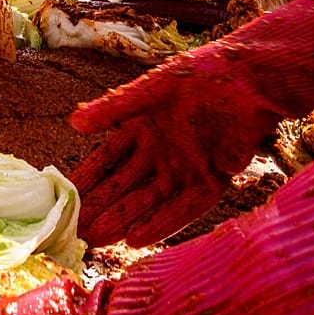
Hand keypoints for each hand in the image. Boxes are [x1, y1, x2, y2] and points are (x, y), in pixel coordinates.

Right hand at [69, 55, 283, 246]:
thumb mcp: (152, 88)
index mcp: (143, 127)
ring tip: (94, 239)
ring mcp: (186, 168)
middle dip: (99, 208)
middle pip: (124, 186)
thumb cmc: (200, 74)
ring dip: (123, 219)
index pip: (107, 159)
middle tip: (73, 230)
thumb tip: (73, 123)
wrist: (250, 78)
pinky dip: (161, 223)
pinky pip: (184, 208)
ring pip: (149, 201)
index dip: (86, 178)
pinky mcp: (213, 179)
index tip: (63, 196)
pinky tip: (135, 239)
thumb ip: (115, 107)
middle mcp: (161, 151)